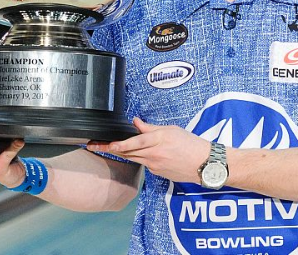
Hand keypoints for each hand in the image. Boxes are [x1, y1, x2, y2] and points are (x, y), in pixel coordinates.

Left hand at [86, 117, 210, 183]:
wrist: (204, 164)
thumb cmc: (191, 144)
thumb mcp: (172, 130)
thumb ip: (152, 128)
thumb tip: (136, 123)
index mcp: (159, 140)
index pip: (135, 142)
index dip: (120, 144)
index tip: (108, 144)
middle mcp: (154, 154)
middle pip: (127, 152)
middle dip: (109, 149)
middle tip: (92, 146)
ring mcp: (154, 166)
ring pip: (132, 158)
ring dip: (120, 153)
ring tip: (104, 148)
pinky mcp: (157, 173)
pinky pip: (143, 164)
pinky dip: (138, 157)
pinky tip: (137, 153)